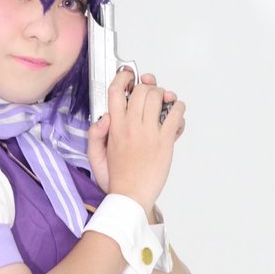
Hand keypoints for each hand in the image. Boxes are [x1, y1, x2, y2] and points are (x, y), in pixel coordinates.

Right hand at [104, 69, 185, 213]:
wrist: (130, 197)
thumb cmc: (117, 179)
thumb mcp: (96, 156)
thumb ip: (96, 134)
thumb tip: (104, 117)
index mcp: (114, 128)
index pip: (116, 91)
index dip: (123, 78)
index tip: (129, 76)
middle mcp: (131, 126)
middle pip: (141, 89)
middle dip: (148, 87)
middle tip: (151, 93)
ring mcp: (149, 133)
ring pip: (158, 96)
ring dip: (164, 95)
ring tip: (164, 103)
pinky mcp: (165, 141)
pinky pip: (175, 114)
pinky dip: (179, 109)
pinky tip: (176, 115)